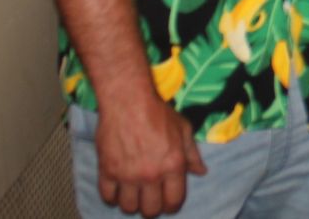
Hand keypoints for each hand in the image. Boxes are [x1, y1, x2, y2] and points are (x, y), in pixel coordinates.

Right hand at [94, 93, 205, 216]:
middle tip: (150, 199)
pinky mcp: (107, 171)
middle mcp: (151, 175)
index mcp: (173, 166)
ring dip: (132, 204)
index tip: (168, 203)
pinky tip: (117, 189)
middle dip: (152, 208)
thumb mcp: (183, 130)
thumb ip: (192, 154)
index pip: (173, 201)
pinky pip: (107, 196)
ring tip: (134, 194)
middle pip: (150, 210)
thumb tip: (201, 172)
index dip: (171, 205)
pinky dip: (112, 197)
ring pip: (128, 207)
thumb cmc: (158, 113)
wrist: (128, 101)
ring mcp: (127, 175)